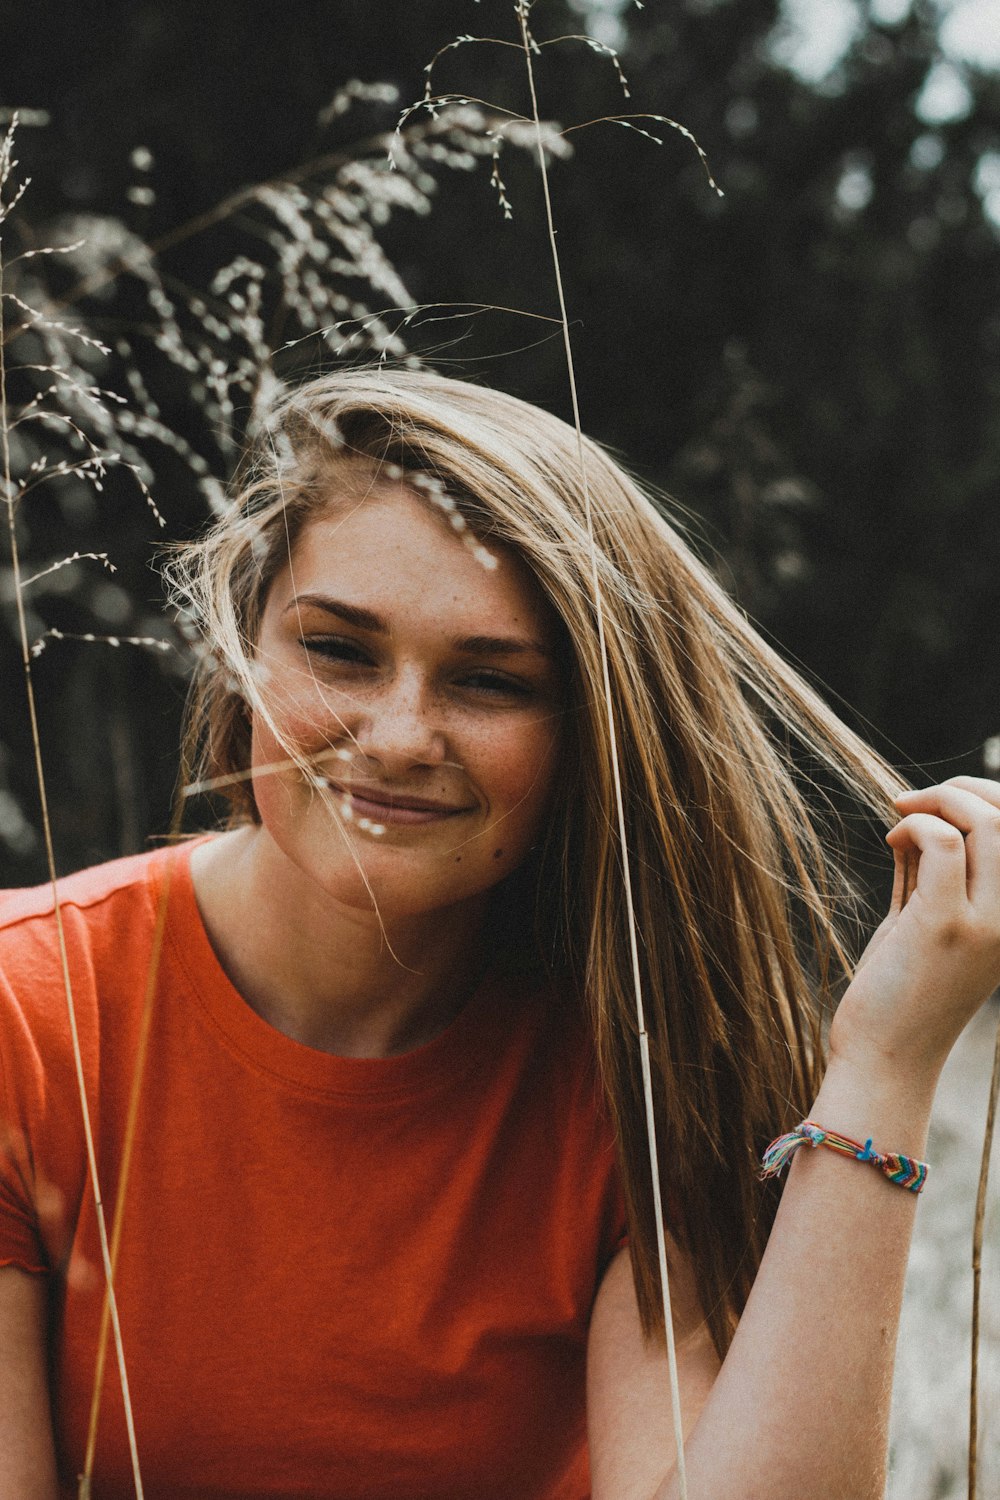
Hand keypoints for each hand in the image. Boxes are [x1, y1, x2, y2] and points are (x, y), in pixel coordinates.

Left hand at [829, 776, 999, 1083]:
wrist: (885, 1057)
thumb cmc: (902, 988)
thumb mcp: (929, 917)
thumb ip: (937, 869)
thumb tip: (929, 812)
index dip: (989, 798)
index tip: (939, 801)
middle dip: (961, 790)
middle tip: (911, 799)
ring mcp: (987, 924)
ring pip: (987, 824)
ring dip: (937, 801)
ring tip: (900, 813)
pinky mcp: (946, 926)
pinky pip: (940, 843)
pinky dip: (913, 825)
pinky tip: (892, 840)